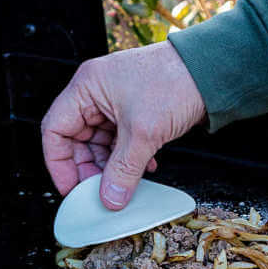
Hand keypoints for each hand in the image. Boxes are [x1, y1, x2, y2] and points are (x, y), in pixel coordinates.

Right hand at [41, 41, 206, 208]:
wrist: (212, 70)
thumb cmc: (176, 81)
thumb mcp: (144, 133)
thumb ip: (123, 170)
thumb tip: (110, 198)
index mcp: (86, 87)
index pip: (55, 130)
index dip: (59, 163)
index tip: (72, 188)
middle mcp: (96, 92)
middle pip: (77, 139)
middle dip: (89, 168)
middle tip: (101, 192)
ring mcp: (116, 101)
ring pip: (101, 142)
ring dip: (112, 166)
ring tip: (124, 184)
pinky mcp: (135, 110)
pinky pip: (121, 140)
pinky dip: (129, 157)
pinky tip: (144, 169)